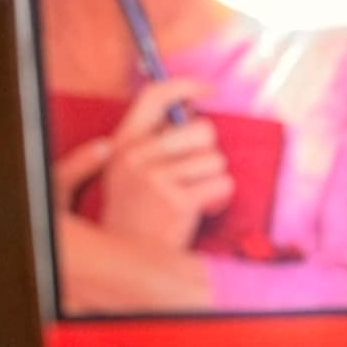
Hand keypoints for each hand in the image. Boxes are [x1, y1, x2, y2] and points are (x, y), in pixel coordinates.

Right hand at [96, 78, 233, 250]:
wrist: (131, 261)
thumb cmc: (139, 214)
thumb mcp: (132, 171)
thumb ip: (156, 140)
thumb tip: (194, 109)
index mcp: (124, 144)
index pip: (154, 96)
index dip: (185, 86)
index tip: (208, 90)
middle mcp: (136, 157)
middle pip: (202, 129)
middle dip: (209, 151)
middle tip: (195, 174)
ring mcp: (155, 179)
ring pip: (216, 159)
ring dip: (213, 180)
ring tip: (194, 197)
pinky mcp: (177, 202)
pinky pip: (223, 184)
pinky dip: (220, 199)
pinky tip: (202, 210)